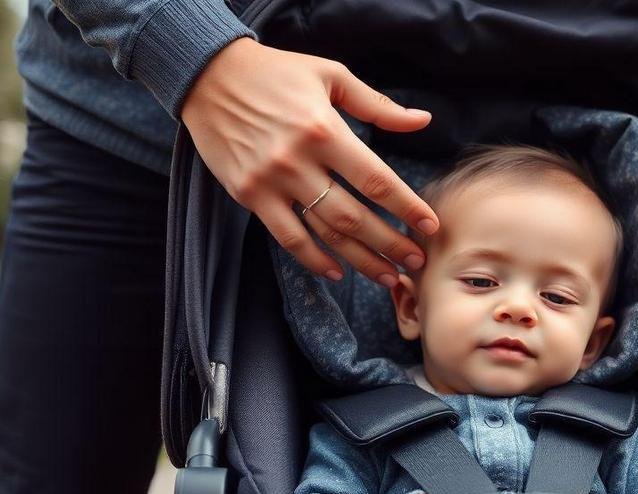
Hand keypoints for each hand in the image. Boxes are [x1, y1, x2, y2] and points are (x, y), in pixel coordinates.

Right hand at [181, 38, 437, 287]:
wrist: (207, 74)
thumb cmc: (275, 72)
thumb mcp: (330, 75)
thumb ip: (377, 105)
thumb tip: (423, 120)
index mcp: (324, 130)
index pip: (375, 180)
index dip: (406, 207)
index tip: (430, 226)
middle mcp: (298, 161)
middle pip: (354, 216)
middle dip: (390, 244)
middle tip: (416, 263)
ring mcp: (271, 182)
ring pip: (324, 232)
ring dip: (360, 260)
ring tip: (388, 277)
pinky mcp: (248, 195)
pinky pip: (286, 237)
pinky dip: (312, 259)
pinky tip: (337, 271)